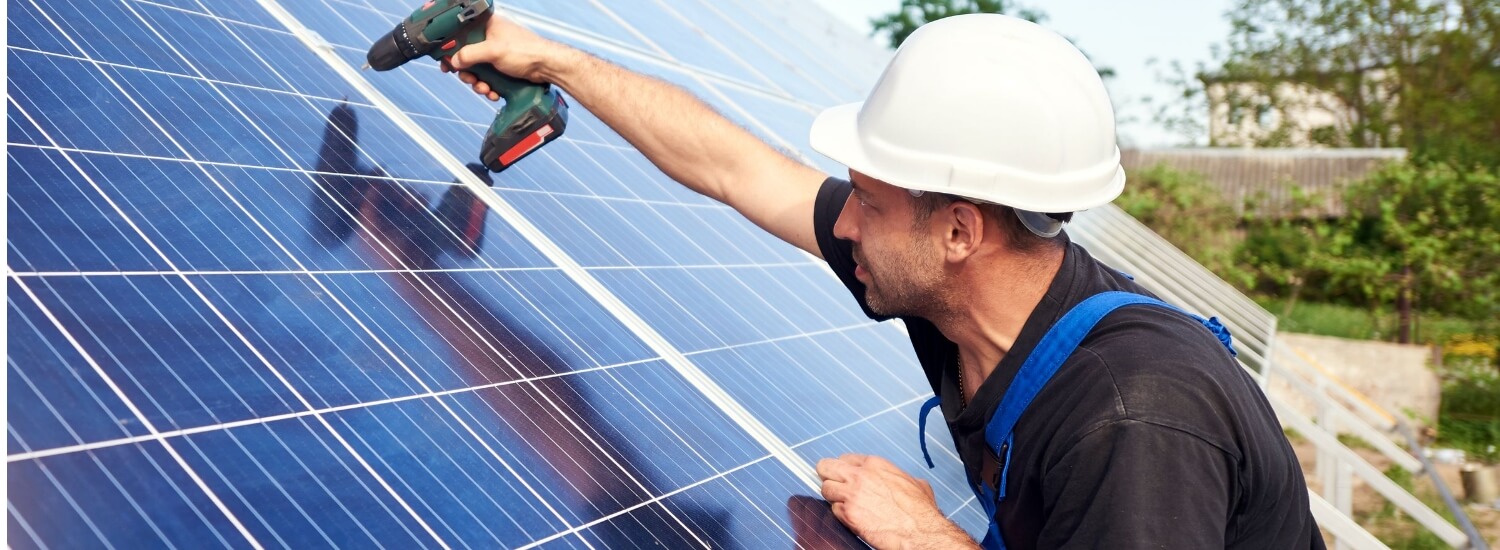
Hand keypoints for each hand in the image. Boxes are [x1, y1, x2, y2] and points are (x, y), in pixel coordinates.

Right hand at [439, 10, 561, 100]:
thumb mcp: (493, 50)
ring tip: (486, 89)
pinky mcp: (503, 68)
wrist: (548, 68)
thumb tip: (454, 61)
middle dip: (469, 73)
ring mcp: (496, 54)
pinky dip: (489, 87)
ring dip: (479, 83)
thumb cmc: (527, 51)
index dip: (451, 50)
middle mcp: (490, 38)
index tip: (446, 63)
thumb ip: (470, 54)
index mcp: (487, 26)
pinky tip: (495, 92)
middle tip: (471, 80)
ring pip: (478, 71)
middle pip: (467, 57)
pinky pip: (488, 79)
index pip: (460, 35)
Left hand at [816, 454, 976, 549]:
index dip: (843, 468)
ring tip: (842, 503)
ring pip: (825, 488)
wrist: (919, 532)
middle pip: (826, 467)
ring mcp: (851, 494)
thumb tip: (897, 480)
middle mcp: (860, 476)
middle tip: (831, 483)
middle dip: (827, 475)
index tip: (843, 474)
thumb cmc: (920, 511)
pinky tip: (852, 517)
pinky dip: (840, 514)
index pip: (845, 458)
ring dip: (832, 496)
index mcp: (875, 465)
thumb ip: (896, 476)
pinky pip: (833, 510)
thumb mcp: (913, 482)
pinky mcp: (848, 514)